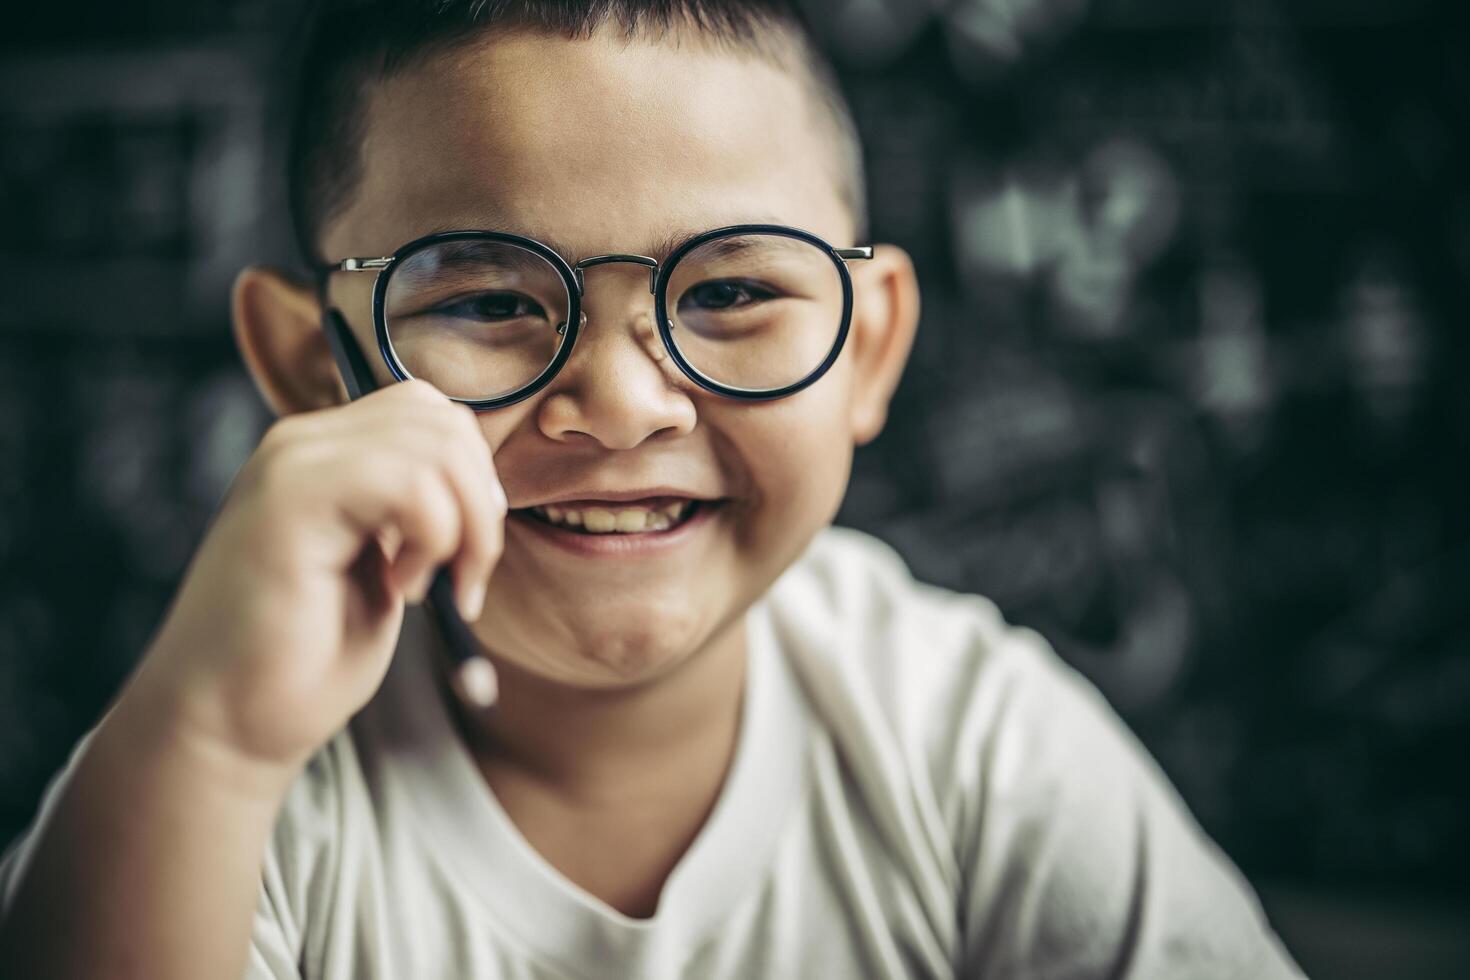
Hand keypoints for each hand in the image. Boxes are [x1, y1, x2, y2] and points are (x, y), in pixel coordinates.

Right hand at [127, 379, 504, 780]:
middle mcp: (303, 443)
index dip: (473, 480)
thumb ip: (420, 510)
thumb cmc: (306, 660)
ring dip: (462, 527)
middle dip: (480, 504)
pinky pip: (409, 480)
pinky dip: (434, 538)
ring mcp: (292, 463)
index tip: (466, 559)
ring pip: (436, 443)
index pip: (431, 413)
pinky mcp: (290, 498)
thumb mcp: (385, 567)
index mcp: (325, 454)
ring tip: (422, 590)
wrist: (225, 724)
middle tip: (461, 582)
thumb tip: (483, 484)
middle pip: (442, 419)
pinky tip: (398, 589)